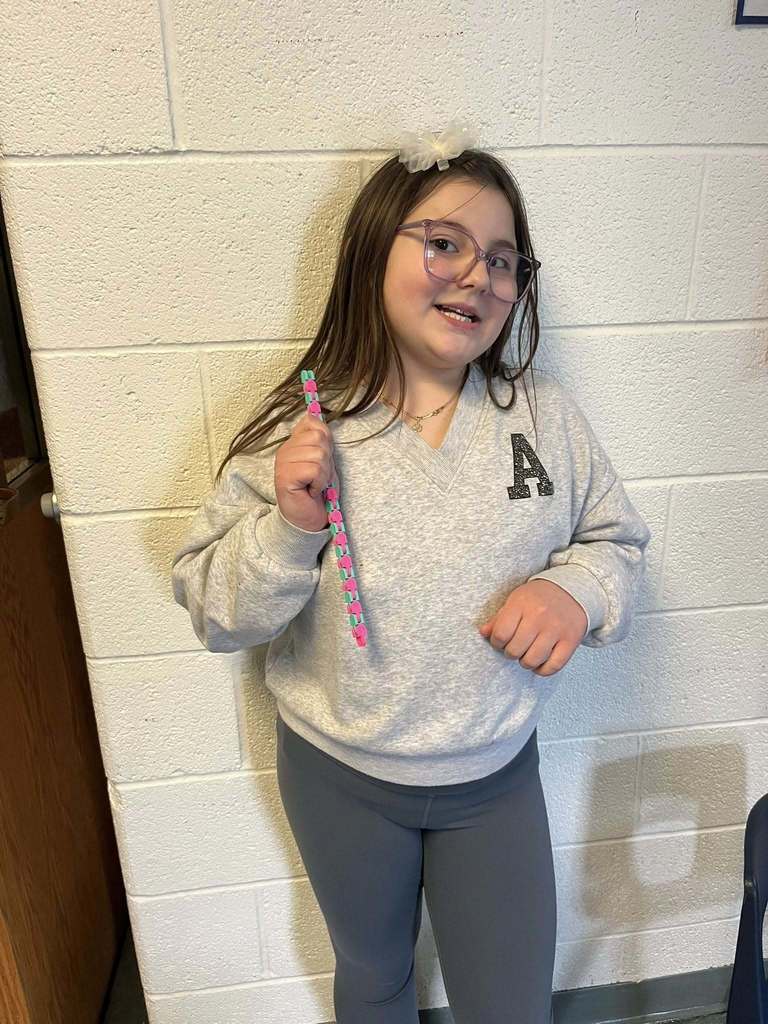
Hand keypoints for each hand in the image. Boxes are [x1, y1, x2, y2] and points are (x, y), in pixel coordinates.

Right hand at [274, 410, 338, 532]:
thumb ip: (322, 441)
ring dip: (324, 474)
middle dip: (327, 459)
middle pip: (319, 436)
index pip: (312, 422)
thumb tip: (318, 418)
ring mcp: (283, 463)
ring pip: (318, 454)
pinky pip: (314, 469)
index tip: (322, 461)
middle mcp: (285, 450)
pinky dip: (319, 483)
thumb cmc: (318, 493)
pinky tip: (311, 491)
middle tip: (319, 477)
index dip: (326, 440)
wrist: (308, 520)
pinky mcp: (285, 477)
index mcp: (293, 443)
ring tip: (315, 485)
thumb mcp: (324, 462)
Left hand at [477, 579, 587, 675]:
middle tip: (515, 647)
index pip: (500, 634)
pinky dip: (543, 670)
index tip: (501, 641)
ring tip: (526, 654)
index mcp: (521, 604)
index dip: (496, 642)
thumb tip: (484, 633)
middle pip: (515, 650)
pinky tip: (540, 663)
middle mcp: (539, 616)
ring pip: (532, 660)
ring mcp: (556, 629)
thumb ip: (499, 618)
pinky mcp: (571, 641)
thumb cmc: (539, 597)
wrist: (572, 590)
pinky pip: (553, 666)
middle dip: (510, 652)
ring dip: (525, 662)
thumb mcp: (516, 600)